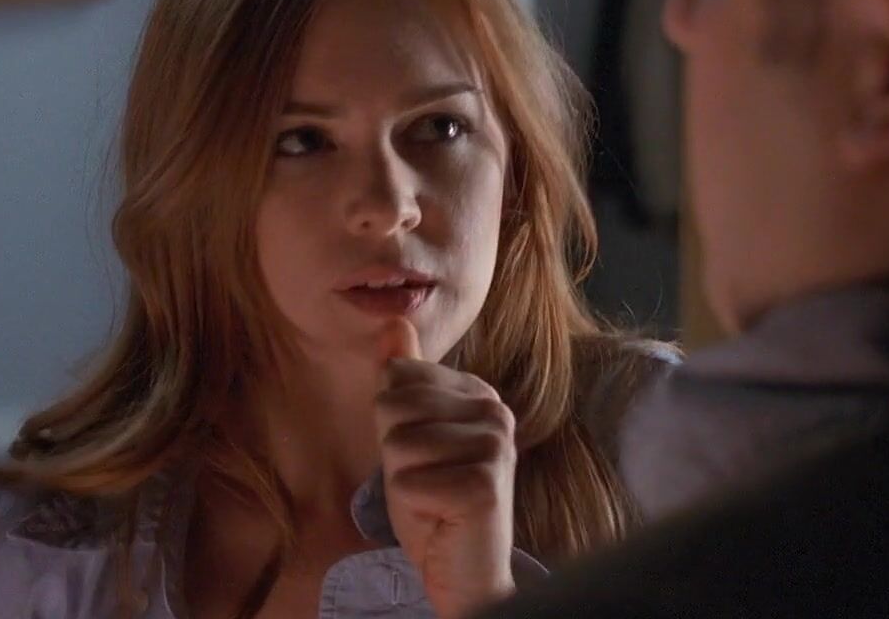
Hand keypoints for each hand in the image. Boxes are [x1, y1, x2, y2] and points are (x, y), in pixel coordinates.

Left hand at [373, 318, 517, 618]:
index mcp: (477, 393)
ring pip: (398, 444)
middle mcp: (495, 411)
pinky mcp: (485, 485)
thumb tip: (393, 320)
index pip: (397, 378)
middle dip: (394, 453)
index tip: (424, 455)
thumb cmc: (436, 500)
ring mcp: (495, 446)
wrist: (464, 568)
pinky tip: (440, 516)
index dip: (392, 425)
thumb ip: (403, 380)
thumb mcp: (408, 433)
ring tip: (433, 498)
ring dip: (402, 481)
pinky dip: (412, 506)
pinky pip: (408, 482)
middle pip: (394, 406)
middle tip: (426, 480)